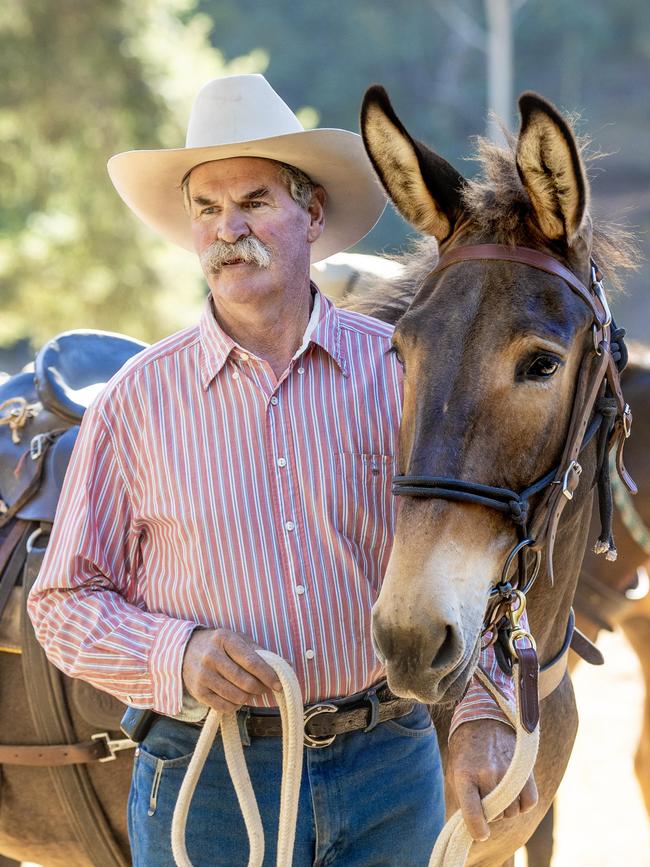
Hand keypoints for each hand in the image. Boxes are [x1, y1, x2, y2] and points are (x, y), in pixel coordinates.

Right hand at [182, 628, 280, 713]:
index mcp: (225, 639)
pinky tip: (236, 697)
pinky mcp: (198, 691)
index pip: (252, 662)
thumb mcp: (238, 640)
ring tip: (250, 691)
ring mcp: (203, 675)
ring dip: (249, 698)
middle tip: (264, 688)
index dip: (268, 675)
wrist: (184, 651)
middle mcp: (212, 656)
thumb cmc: (219, 645)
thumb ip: (261, 652)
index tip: (279, 684)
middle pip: (245, 682)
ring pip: (236, 696)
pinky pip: (224, 707)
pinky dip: (236, 705)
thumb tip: (288, 665)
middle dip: (260, 688)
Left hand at [447, 718, 537, 841]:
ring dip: (507, 808)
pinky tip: (514, 793)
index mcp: (465, 774)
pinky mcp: (524, 769)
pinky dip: (523, 804)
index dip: (477, 829)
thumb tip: (476, 825)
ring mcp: (507, 772)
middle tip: (486, 796)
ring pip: (512, 811)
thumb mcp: (456, 769)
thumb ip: (464, 797)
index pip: (473, 812)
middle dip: (491, 812)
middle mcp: (487, 773)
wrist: (483, 717)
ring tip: (499, 790)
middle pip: (495, 815)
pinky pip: (529, 802)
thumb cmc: (466, 748)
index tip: (481, 833)